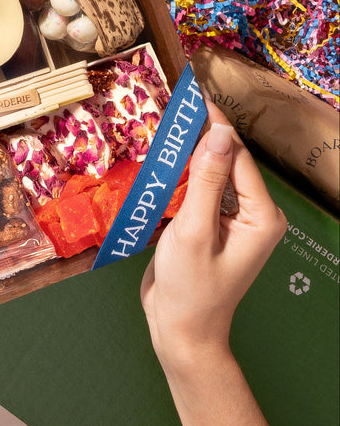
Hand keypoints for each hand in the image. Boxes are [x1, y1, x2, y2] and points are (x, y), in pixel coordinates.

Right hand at [141, 101, 284, 425]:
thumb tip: (219, 132)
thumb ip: (207, 180)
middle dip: (200, 136)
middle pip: (225, 161)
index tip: (192, 95)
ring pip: (210, 173)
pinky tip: (163, 162)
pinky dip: (181, 175)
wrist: (179, 330)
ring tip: (166, 128)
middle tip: (172, 108)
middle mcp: (252, 213)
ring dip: (188, 155)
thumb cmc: (190, 287)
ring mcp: (232, 219)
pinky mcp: (210, 225)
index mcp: (261, 215)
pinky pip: (199, 190)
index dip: (214, 124)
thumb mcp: (195, 230)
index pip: (237, 156)